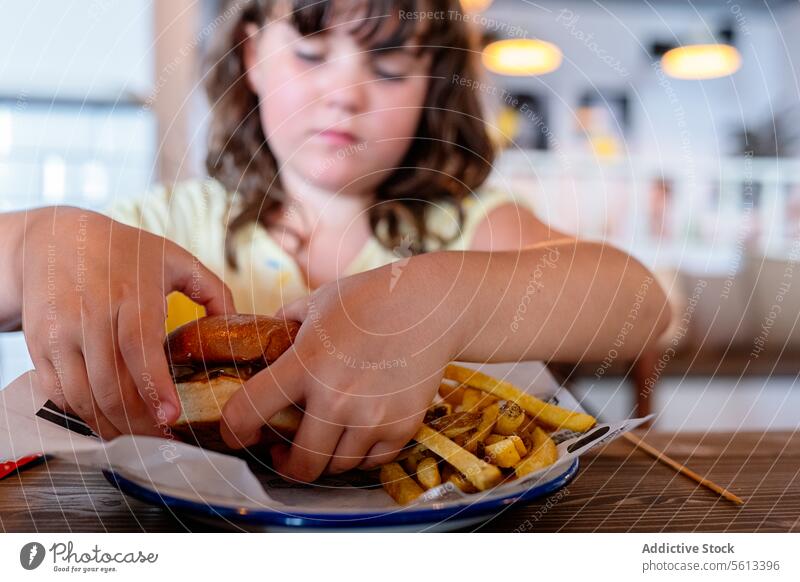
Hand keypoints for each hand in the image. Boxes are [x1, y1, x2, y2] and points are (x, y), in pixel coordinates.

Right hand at [19, 207, 232, 438]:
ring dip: (111, 424)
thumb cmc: (123, 251)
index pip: (139, 350)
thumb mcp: (174, 258)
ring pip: (83, 395)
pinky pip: (59, 392)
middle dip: (138, 421)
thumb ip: (212, 290)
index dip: (154, 387)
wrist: (54, 239)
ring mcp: (60, 333)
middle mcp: (91, 316)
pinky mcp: (38, 345)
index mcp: (130, 295)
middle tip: (162, 439)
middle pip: (111, 384)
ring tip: (137, 437)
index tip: (171, 416)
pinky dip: (83, 413)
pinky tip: (106, 419)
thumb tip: (234, 324)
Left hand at [220, 254, 464, 481]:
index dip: (234, 431)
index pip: (249, 412)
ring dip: (327, 457)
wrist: (430, 305)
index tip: (236, 435)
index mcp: (306, 363)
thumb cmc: (370, 298)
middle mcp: (337, 397)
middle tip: (284, 452)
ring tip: (326, 438)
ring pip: (337, 467)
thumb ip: (283, 326)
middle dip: (287, 464)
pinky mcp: (402, 426)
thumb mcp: (316, 303)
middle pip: (301, 465)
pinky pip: (372, 461)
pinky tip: (358, 433)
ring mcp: (372, 416)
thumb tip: (261, 340)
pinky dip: (362, 454)